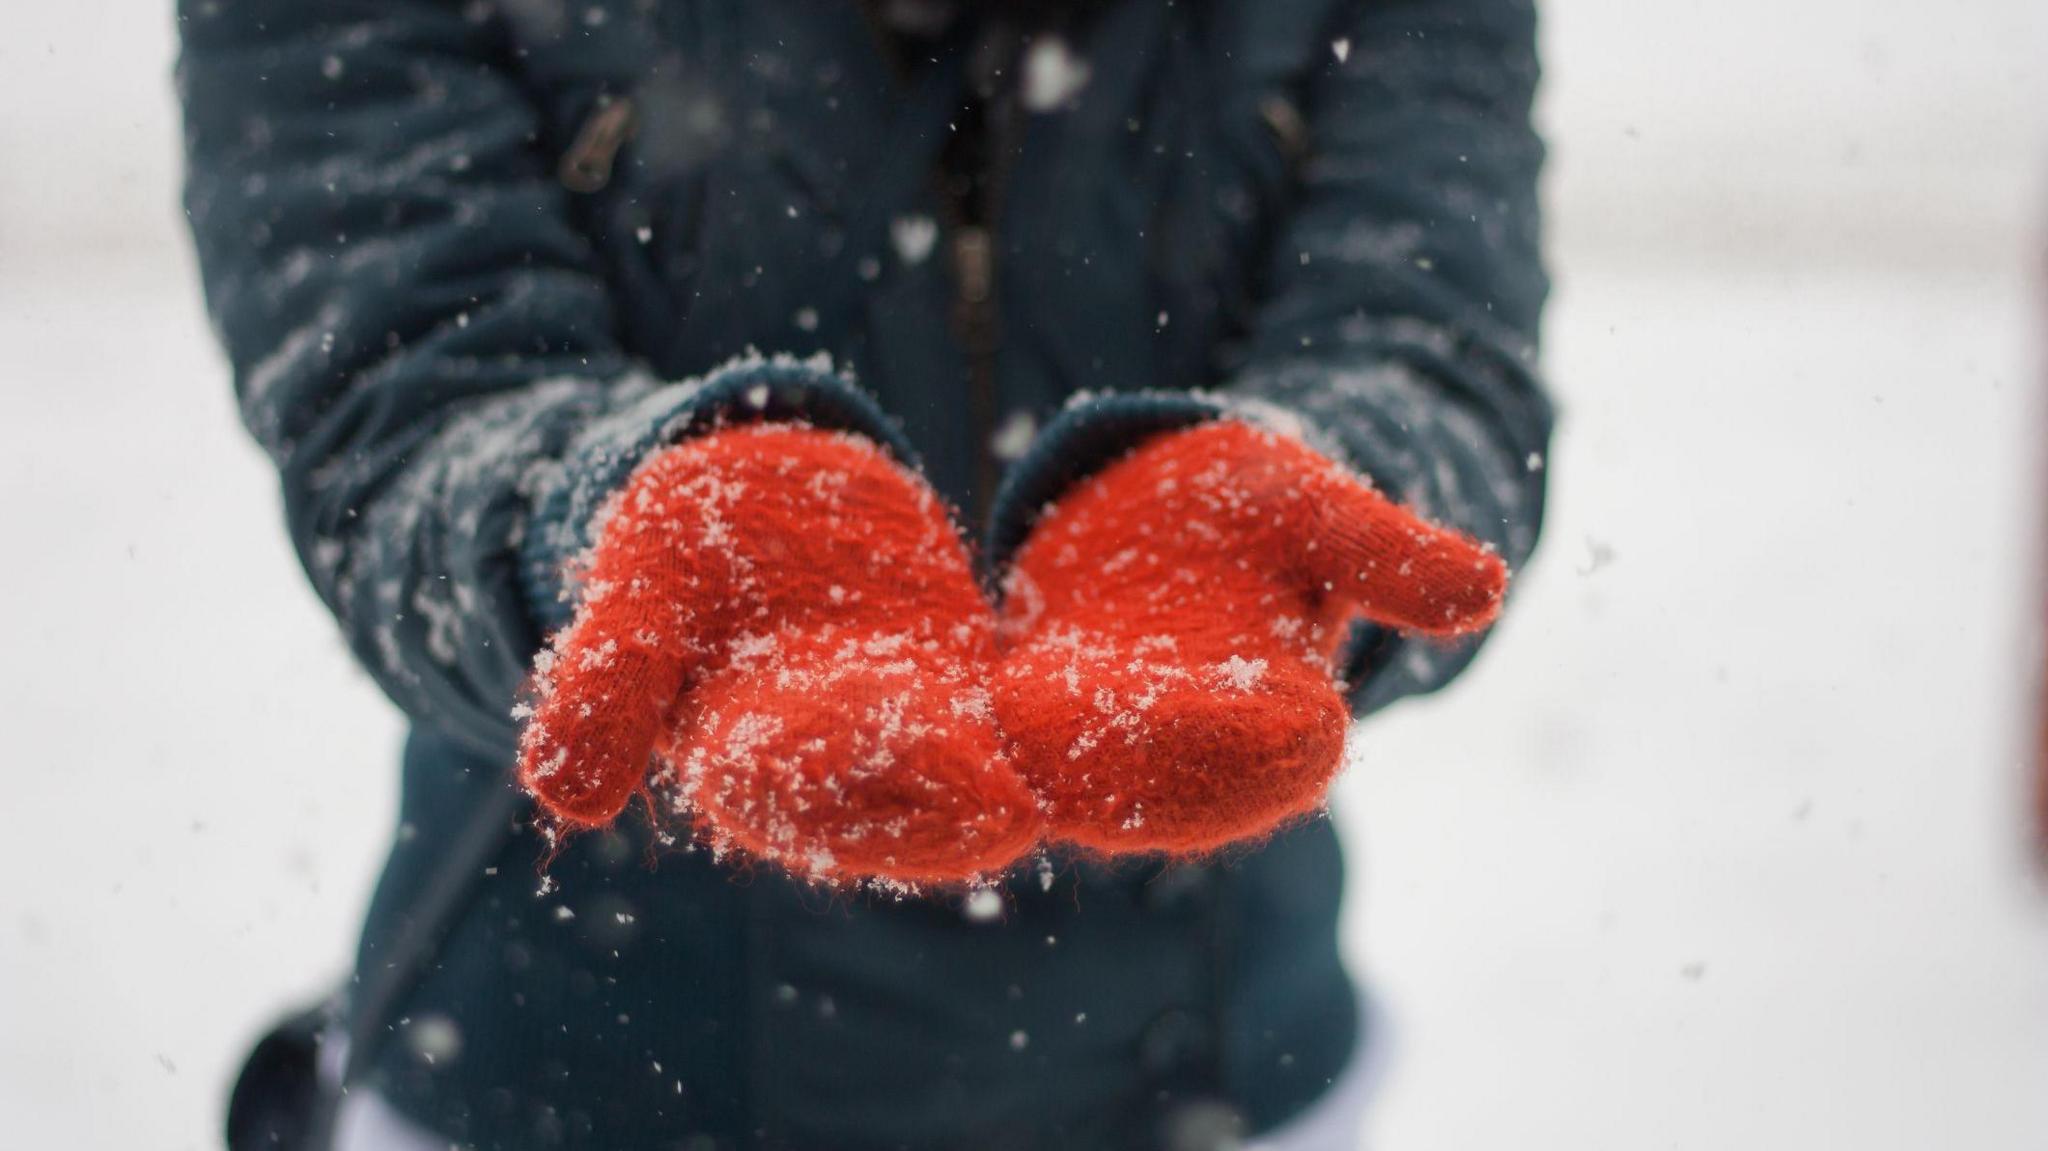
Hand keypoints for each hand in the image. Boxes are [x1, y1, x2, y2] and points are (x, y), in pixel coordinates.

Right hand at [518, 425, 1039, 884]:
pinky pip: (1021, 708)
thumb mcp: (636, 592)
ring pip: (974, 763)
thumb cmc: (676, 545)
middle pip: (900, 796)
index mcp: (745, 759)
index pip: (797, 792)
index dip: (856, 787)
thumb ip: (606, 685)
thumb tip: (558, 799)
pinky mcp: (969, 685)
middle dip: (955, 803)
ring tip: (1079, 773)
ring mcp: (912, 727)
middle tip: (1017, 811)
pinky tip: (1134, 704)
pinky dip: (1066, 713)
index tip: (912, 785)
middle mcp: (839, 765)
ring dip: (1022, 773)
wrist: (753, 494)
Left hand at [993, 420, 1504, 854]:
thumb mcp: (1326, 516)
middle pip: (1170, 777)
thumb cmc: (1269, 511)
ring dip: (1049, 759)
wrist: (1170, 503)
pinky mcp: (1038, 712)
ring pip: (1085, 768)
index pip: (1280, 755)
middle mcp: (1198, 752)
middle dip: (1130, 765)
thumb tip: (1488, 590)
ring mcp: (1113, 743)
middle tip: (1096, 744)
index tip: (1235, 726)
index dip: (1255, 745)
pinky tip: (957, 710)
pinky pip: (1012, 732)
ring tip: (1012, 730)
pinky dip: (990, 728)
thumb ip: (1393, 559)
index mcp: (1289, 720)